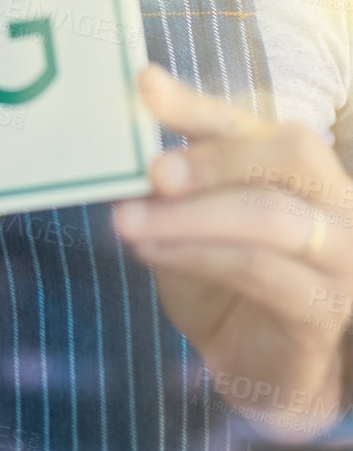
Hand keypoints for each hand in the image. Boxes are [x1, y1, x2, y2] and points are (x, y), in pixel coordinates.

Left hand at [112, 64, 352, 441]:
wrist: (258, 365)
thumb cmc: (221, 278)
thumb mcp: (186, 219)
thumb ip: (168, 182)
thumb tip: (120, 144)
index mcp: (292, 163)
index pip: (245, 120)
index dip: (194, 103)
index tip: (144, 85)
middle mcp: (331, 198)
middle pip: (288, 154)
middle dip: (213, 159)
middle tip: (152, 173)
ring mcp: (338, 253)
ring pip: (269, 216)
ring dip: (191, 217)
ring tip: (127, 222)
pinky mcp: (324, 307)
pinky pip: (261, 270)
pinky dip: (199, 256)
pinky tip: (151, 253)